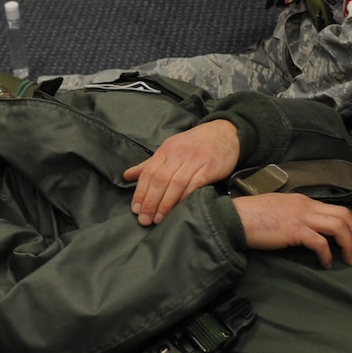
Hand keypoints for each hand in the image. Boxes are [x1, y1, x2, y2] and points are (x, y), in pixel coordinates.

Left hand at [124, 120, 239, 225]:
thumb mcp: (170, 149)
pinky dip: (185, 197)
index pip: (148, 173)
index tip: (136, 209)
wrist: (225, 133)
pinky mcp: (210, 167)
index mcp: (166, 150)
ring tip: (159, 218)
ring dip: (165, 203)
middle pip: (160, 180)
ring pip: (175, 183)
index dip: (140, 192)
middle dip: (150, 201)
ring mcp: (194, 160)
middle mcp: (178, 154)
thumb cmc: (195, 144)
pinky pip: (195, 184)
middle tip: (145, 219)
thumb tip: (126, 176)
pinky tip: (180, 209)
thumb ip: (149, 164)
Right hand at [234, 193, 351, 266]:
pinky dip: (327, 255)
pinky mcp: (294, 230)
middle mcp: (305, 205)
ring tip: (348, 260)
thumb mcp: (277, 210)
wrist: (234, 219)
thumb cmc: (251, 217)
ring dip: (348, 245)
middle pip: (343, 215)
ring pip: (338, 226)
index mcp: (302, 200)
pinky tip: (325, 264)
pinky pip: (320, 243)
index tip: (351, 240)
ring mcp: (300, 216)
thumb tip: (304, 230)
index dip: (348, 225)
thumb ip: (293, 216)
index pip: (335, 208)